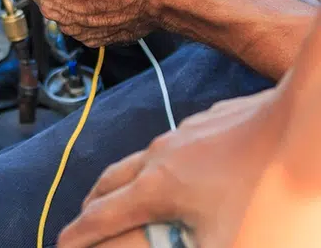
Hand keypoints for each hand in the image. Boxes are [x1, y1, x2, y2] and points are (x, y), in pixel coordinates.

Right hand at [57, 87, 284, 247]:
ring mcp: (185, 133)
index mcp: (158, 188)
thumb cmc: (268, 197)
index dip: (79, 236)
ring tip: (128, 196)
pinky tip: (182, 169)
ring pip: (140, 158)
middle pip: (111, 180)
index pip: (104, 216)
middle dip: (93, 203)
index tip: (61, 245)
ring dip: (125, 181)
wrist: (305, 128)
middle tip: (86, 220)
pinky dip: (158, 164)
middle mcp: (161, 155)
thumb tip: (155, 245)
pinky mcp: (211, 121)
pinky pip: (172, 145)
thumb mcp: (224, 246)